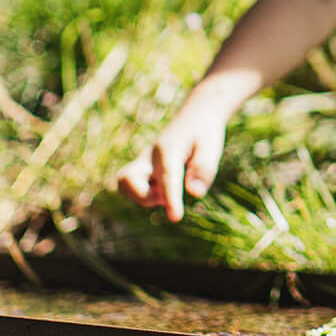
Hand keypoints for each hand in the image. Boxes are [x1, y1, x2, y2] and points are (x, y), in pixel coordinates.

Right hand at [114, 100, 225, 221]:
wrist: (193, 117)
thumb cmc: (203, 133)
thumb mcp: (211, 146)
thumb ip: (204, 168)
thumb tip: (194, 193)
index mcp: (168, 148)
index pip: (167, 176)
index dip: (171, 198)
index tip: (176, 218)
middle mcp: (149, 156)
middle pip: (127, 180)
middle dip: (144, 196)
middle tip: (167, 196)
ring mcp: (141, 163)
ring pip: (124, 185)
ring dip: (142, 197)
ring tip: (164, 192)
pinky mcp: (140, 170)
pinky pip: (129, 187)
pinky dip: (142, 194)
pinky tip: (161, 190)